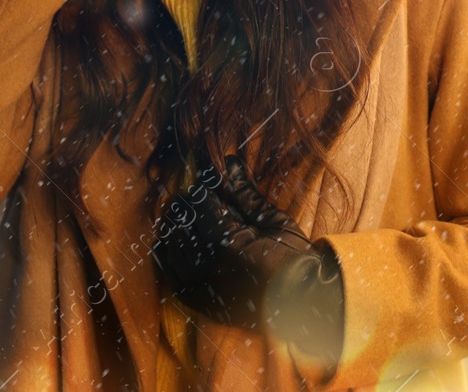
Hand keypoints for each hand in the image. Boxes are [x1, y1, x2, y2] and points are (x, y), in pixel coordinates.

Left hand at [153, 157, 343, 361]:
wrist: (299, 303)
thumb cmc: (293, 258)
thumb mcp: (273, 220)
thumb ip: (245, 193)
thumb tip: (230, 163)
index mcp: (226, 241)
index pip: (199, 201)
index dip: (202, 184)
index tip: (207, 177)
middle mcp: (206, 263)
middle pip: (181, 220)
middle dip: (188, 203)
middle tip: (199, 194)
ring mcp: (197, 283)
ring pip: (171, 242)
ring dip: (178, 224)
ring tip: (190, 214)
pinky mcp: (194, 299)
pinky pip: (169, 270)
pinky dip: (169, 250)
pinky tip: (176, 238)